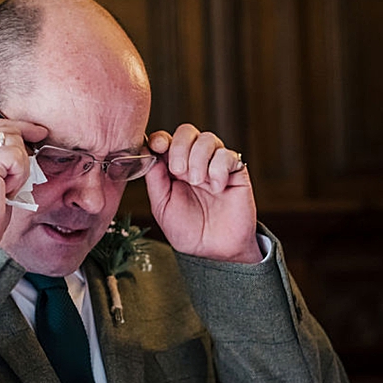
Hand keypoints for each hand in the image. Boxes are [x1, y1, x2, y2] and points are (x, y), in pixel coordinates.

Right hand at [0, 115, 49, 241]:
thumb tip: (28, 142)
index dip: (20, 127)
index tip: (39, 132)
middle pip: (7, 128)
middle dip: (23, 148)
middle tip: (21, 173)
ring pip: (15, 141)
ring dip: (20, 167)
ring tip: (6, 188)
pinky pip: (17, 156)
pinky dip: (19, 175)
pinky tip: (7, 190)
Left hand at [146, 124, 260, 262]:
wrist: (215, 250)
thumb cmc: (188, 230)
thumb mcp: (162, 206)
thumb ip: (154, 179)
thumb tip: (146, 152)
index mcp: (173, 168)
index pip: (166, 140)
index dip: (160, 138)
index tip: (156, 146)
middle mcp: (194, 161)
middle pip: (186, 132)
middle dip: (179, 147)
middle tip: (178, 171)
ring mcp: (215, 164)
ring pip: (207, 139)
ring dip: (199, 158)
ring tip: (198, 182)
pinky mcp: (236, 171)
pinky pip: (227, 155)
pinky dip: (219, 170)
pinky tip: (217, 189)